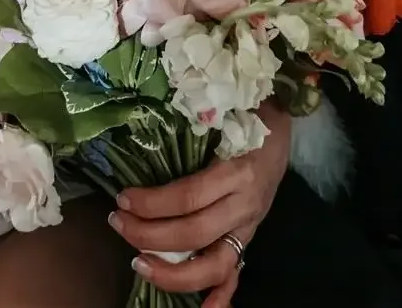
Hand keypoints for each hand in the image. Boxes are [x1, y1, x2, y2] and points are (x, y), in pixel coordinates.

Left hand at [109, 106, 290, 307]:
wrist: (283, 125)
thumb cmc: (248, 112)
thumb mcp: (224, 111)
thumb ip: (192, 121)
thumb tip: (143, 125)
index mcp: (237, 172)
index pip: (188, 198)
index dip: (152, 203)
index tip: (123, 197)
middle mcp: (244, 205)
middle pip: (194, 234)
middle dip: (149, 235)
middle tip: (118, 223)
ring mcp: (249, 226)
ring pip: (214, 265)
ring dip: (172, 272)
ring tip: (138, 263)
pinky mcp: (250, 238)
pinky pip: (236, 274)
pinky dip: (219, 296)